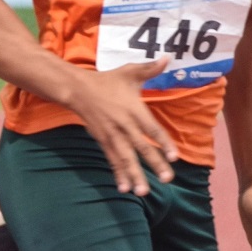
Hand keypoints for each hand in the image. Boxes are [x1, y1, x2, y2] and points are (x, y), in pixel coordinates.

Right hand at [68, 60, 178, 196]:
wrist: (77, 90)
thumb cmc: (107, 81)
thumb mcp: (129, 72)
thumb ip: (150, 69)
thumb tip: (168, 58)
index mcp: (133, 110)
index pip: (152, 129)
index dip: (163, 143)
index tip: (174, 157)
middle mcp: (124, 125)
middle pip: (141, 147)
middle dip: (154, 164)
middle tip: (167, 179)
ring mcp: (112, 135)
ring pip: (125, 158)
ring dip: (135, 175)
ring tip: (144, 192)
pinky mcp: (103, 141)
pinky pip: (112, 160)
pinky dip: (118, 174)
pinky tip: (125, 188)